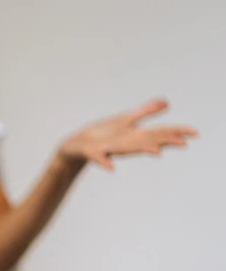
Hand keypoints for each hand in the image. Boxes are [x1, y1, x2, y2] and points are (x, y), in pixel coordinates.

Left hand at [59, 98, 197, 170]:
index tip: (194, 135)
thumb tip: (167, 102)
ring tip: (157, 152)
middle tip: (183, 144)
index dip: (175, 133)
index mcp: (134, 136)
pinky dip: (105, 162)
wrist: (76, 146)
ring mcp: (109, 148)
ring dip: (141, 150)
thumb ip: (146, 112)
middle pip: (148, 141)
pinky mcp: (91, 152)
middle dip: (165, 142)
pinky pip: (99, 157)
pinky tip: (112, 168)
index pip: (158, 133)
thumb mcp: (126, 120)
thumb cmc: (102, 134)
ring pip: (127, 149)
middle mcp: (125, 144)